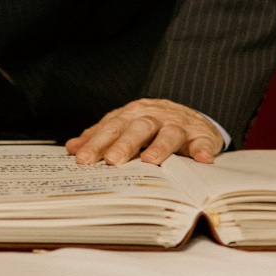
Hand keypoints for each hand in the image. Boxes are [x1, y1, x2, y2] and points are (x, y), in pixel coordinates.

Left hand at [66, 98, 221, 166]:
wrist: (192, 115)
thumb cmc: (152, 125)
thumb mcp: (125, 126)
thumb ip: (100, 136)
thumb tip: (71, 147)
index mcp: (133, 115)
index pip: (112, 128)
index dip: (96, 143)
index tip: (82, 159)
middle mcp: (155, 117)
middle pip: (138, 128)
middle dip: (124, 144)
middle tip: (111, 161)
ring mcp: (180, 125)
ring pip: (169, 133)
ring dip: (160, 147)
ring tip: (150, 160)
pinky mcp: (203, 136)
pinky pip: (204, 143)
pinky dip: (203, 150)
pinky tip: (202, 159)